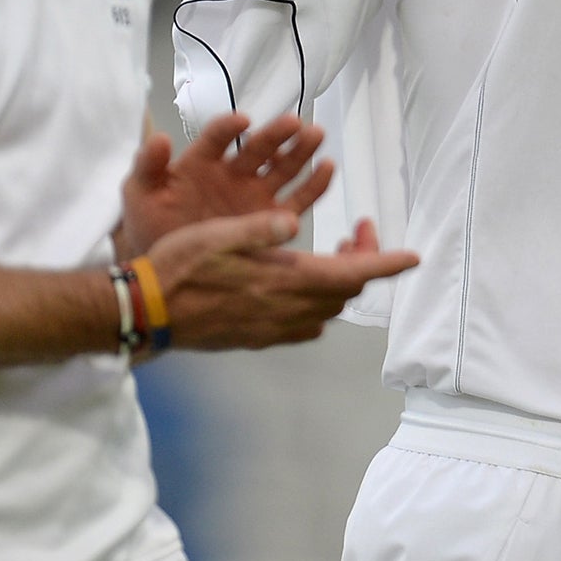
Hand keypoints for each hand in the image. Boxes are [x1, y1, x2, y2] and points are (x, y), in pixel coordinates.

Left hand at [119, 111, 333, 258]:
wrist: (163, 265)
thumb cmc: (149, 223)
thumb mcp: (139, 194)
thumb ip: (147, 166)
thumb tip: (159, 138)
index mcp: (201, 161)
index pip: (216, 138)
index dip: (228, 129)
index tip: (242, 121)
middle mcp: (232, 172)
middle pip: (258, 148)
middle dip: (276, 134)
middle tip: (295, 123)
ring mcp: (253, 194)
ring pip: (282, 168)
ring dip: (300, 151)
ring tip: (316, 135)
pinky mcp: (269, 218)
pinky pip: (296, 200)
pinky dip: (313, 185)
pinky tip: (327, 168)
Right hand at [142, 208, 416, 351]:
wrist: (148, 314)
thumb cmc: (179, 267)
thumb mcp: (216, 235)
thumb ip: (259, 229)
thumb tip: (296, 222)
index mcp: (283, 280)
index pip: (351, 273)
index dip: (385, 263)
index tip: (413, 256)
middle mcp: (287, 311)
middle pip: (345, 292)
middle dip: (364, 263)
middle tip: (359, 232)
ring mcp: (274, 329)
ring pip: (328, 310)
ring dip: (341, 282)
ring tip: (334, 253)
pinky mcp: (259, 338)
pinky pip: (306, 325)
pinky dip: (319, 302)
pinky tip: (301, 285)